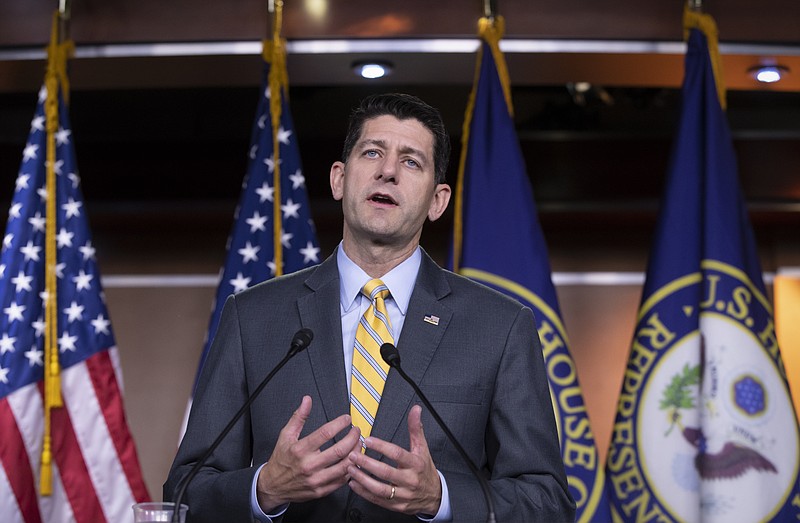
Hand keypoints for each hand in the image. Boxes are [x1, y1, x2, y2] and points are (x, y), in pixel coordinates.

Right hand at [256, 396, 361, 510]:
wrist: (273, 485)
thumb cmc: (280, 460)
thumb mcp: (286, 435)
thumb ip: (298, 417)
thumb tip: (307, 400)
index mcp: (300, 450)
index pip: (325, 433)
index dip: (340, 424)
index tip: (347, 419)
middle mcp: (309, 465)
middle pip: (340, 450)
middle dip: (353, 438)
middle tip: (356, 431)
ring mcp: (316, 480)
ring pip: (344, 467)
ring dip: (355, 453)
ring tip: (357, 445)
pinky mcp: (321, 491)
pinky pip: (341, 481)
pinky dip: (350, 470)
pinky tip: (351, 461)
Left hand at [346, 405, 441, 515]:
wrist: (434, 495)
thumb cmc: (425, 469)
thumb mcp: (423, 448)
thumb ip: (416, 428)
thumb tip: (415, 410)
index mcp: (416, 464)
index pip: (397, 454)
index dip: (382, 447)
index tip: (368, 440)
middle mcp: (409, 480)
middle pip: (386, 472)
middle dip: (367, 463)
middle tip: (353, 455)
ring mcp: (403, 494)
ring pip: (380, 489)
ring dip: (363, 479)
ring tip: (350, 469)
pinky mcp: (396, 505)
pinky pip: (378, 500)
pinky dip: (364, 493)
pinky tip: (354, 484)